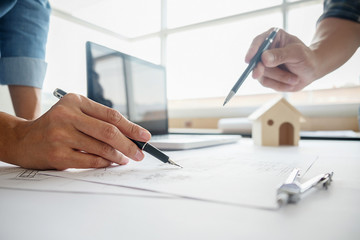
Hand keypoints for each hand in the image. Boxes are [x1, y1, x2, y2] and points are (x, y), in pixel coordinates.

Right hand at [7, 93, 150, 169]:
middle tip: (140, 153)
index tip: (145, 136)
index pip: (111, 115)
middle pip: (109, 131)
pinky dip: (104, 163)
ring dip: (118, 156)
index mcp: (75, 101)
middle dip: (129, 144)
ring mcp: (61, 135)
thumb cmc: (55, 126)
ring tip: (126, 158)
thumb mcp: (74, 112)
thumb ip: (98, 119)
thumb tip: (129, 135)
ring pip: (101, 148)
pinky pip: (90, 160)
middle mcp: (68, 115)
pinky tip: (110, 162)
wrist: (23, 139)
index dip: (131, 127)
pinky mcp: (58, 154)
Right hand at [245, 28, 317, 91]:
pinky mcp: (266, 76)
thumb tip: (263, 58)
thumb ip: (281, 55)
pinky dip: (279, 85)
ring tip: (294, 78)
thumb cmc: (306, 58)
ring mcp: (264, 64)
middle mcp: (266, 50)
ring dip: (278, 78)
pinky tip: (290, 83)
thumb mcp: (297, 53)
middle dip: (262, 69)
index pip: (258, 42)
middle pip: (256, 60)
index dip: (251, 51)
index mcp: (272, 37)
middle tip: (259, 74)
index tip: (248, 60)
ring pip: (261, 74)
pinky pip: (266, 82)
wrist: (312, 70)